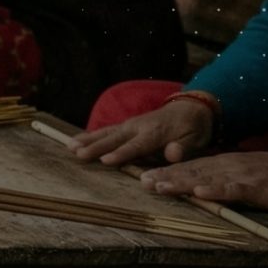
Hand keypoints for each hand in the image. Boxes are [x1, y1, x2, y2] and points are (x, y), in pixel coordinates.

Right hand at [70, 99, 212, 165]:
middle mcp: (139, 127)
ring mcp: (130, 124)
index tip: (105, 160)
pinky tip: (75, 141)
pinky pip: (106, 130)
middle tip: (78, 154)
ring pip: (106, 133)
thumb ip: (184, 147)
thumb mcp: (197, 139)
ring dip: (88, 140)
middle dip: (96, 146)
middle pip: (115, 138)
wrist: (191, 107)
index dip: (121, 153)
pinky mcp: (126, 125)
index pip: (136, 145)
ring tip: (69, 147)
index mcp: (156, 133)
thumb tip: (172, 153)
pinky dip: (90, 135)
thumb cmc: (194, 128)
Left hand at [142, 152, 267, 211]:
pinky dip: (215, 191)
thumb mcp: (242, 174)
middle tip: (142, 181)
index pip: (189, 167)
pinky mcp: (254, 186)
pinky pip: (231, 189)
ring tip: (159, 186)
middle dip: (165, 176)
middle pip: (190, 171)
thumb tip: (198, 185)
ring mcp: (239, 175)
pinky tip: (199, 193)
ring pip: (205, 178)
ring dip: (181, 183)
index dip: (167, 171)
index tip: (144, 176)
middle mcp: (226, 166)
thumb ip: (220, 178)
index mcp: (223, 163)